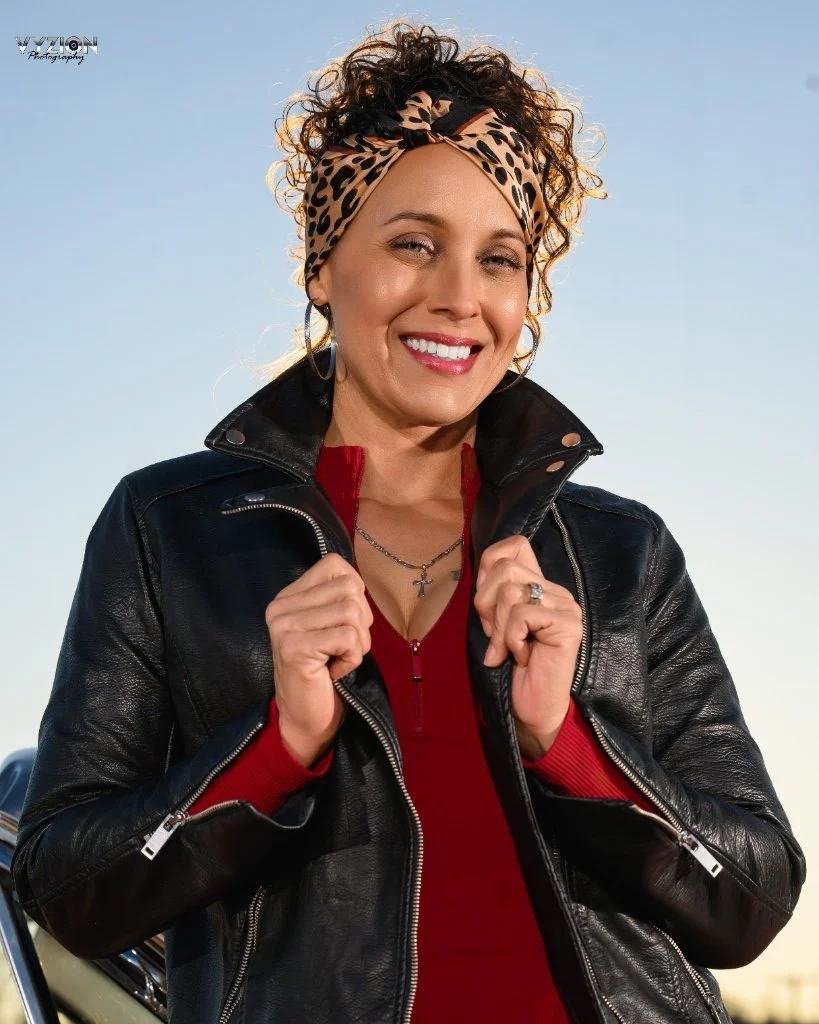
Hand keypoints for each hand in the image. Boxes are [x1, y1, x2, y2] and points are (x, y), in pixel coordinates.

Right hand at [264, 553, 372, 766]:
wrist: (305, 720)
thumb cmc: (326, 671)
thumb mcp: (330, 626)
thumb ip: (339, 598)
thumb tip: (360, 579)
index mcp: (289, 596)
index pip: (335, 565)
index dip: (355, 594)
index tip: (343, 624)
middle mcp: (281, 607)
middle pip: (350, 588)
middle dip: (361, 622)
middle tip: (342, 647)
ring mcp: (284, 626)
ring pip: (352, 612)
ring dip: (357, 643)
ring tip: (338, 659)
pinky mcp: (294, 647)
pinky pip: (349, 638)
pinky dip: (352, 659)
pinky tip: (333, 672)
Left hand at [473, 535, 581, 758]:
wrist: (534, 709)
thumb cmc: (513, 669)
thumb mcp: (496, 624)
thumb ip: (494, 596)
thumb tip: (481, 572)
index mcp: (540, 585)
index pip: (515, 545)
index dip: (489, 565)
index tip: (485, 603)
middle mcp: (557, 590)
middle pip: (506, 568)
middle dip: (486, 604)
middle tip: (495, 635)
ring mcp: (565, 606)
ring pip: (511, 592)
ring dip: (498, 628)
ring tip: (508, 649)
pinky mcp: (567, 625)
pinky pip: (521, 616)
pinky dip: (511, 640)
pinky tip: (522, 657)